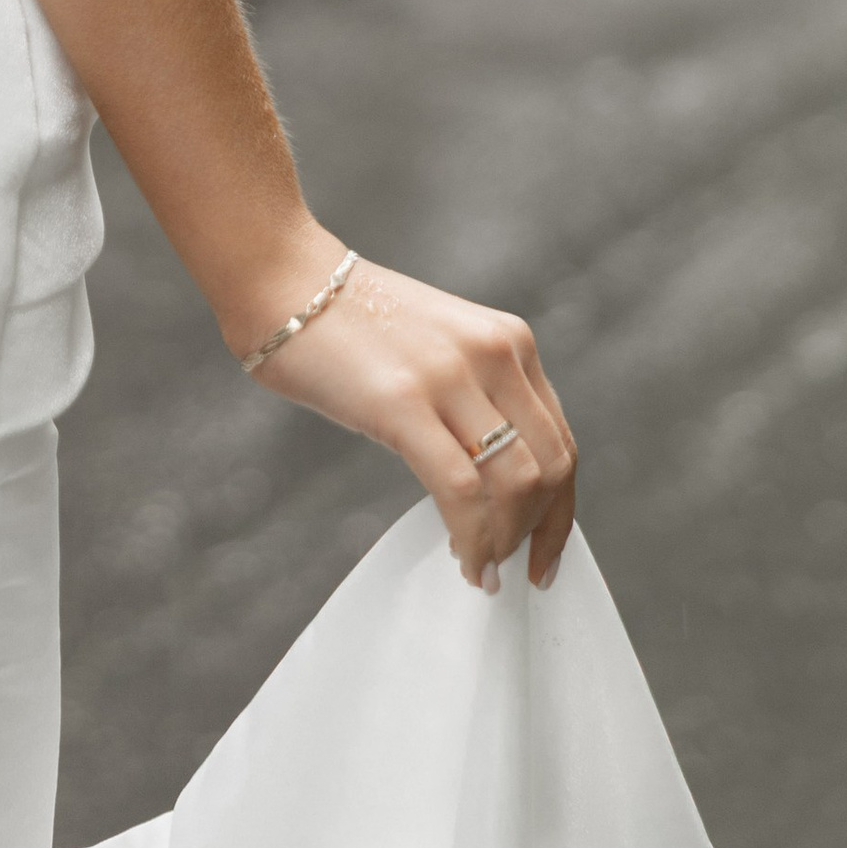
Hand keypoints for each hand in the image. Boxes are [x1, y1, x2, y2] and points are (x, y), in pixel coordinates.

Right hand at [226, 229, 577, 591]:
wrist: (285, 279)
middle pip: (551, 467)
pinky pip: (462, 490)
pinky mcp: (404, 401)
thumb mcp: (439, 351)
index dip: (560, 511)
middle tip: (512, 567)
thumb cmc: (350, 323)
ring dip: (507, 541)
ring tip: (482, 568)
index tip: (545, 553)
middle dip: (538, 532)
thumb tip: (495, 484)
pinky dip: (474, 540)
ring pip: (517, 483)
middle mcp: (494, 353)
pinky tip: (465, 561)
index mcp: (508, 342)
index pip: (561, 442)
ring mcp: (451, 375)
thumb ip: (478, 399)